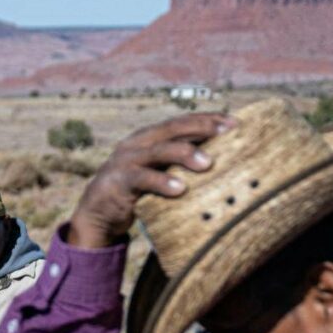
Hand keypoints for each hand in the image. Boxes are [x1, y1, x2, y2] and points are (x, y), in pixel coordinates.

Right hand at [67, 113, 232, 249]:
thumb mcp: (159, 172)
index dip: (208, 119)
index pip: (183, 122)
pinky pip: (142, 178)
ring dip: (185, 154)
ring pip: (159, 150)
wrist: (97, 213)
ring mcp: (126, 160)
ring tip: (208, 163)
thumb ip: (179, 164)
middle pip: (173, 129)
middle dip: (202, 128)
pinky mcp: (118, 182)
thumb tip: (219, 162)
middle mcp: (138, 143)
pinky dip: (162, 182)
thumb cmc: (137, 192)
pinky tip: (180, 189)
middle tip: (228, 133)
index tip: (235, 123)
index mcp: (150, 137)